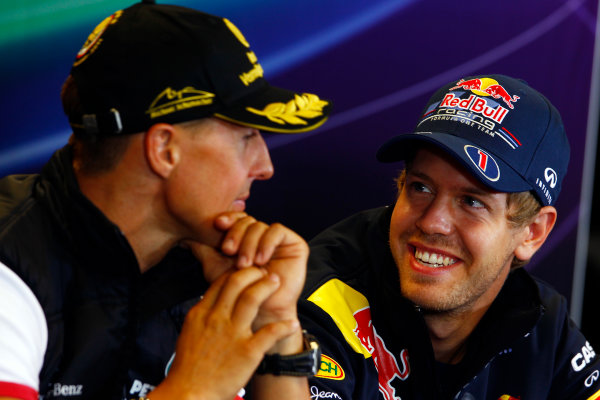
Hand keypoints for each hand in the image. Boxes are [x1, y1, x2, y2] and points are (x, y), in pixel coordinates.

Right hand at [148, 267, 300, 399]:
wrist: (189, 394)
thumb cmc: (188, 368)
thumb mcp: (189, 333)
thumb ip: (203, 316)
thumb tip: (212, 302)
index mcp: (201, 314)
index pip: (221, 283)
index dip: (237, 272)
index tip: (247, 271)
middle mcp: (216, 319)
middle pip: (236, 283)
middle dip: (253, 273)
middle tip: (265, 272)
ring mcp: (232, 334)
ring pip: (252, 298)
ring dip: (267, 286)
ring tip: (276, 282)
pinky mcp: (247, 351)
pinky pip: (270, 332)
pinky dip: (284, 327)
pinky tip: (292, 324)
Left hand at [186, 212, 308, 329]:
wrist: (259, 313)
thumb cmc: (236, 294)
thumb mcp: (215, 268)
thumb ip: (202, 250)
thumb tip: (184, 236)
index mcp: (245, 237)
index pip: (236, 219)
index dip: (228, 219)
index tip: (217, 225)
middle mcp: (261, 236)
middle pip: (247, 220)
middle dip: (236, 234)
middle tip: (229, 251)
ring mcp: (278, 240)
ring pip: (260, 225)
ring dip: (250, 243)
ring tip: (245, 264)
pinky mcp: (294, 244)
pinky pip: (278, 231)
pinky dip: (266, 242)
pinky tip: (261, 259)